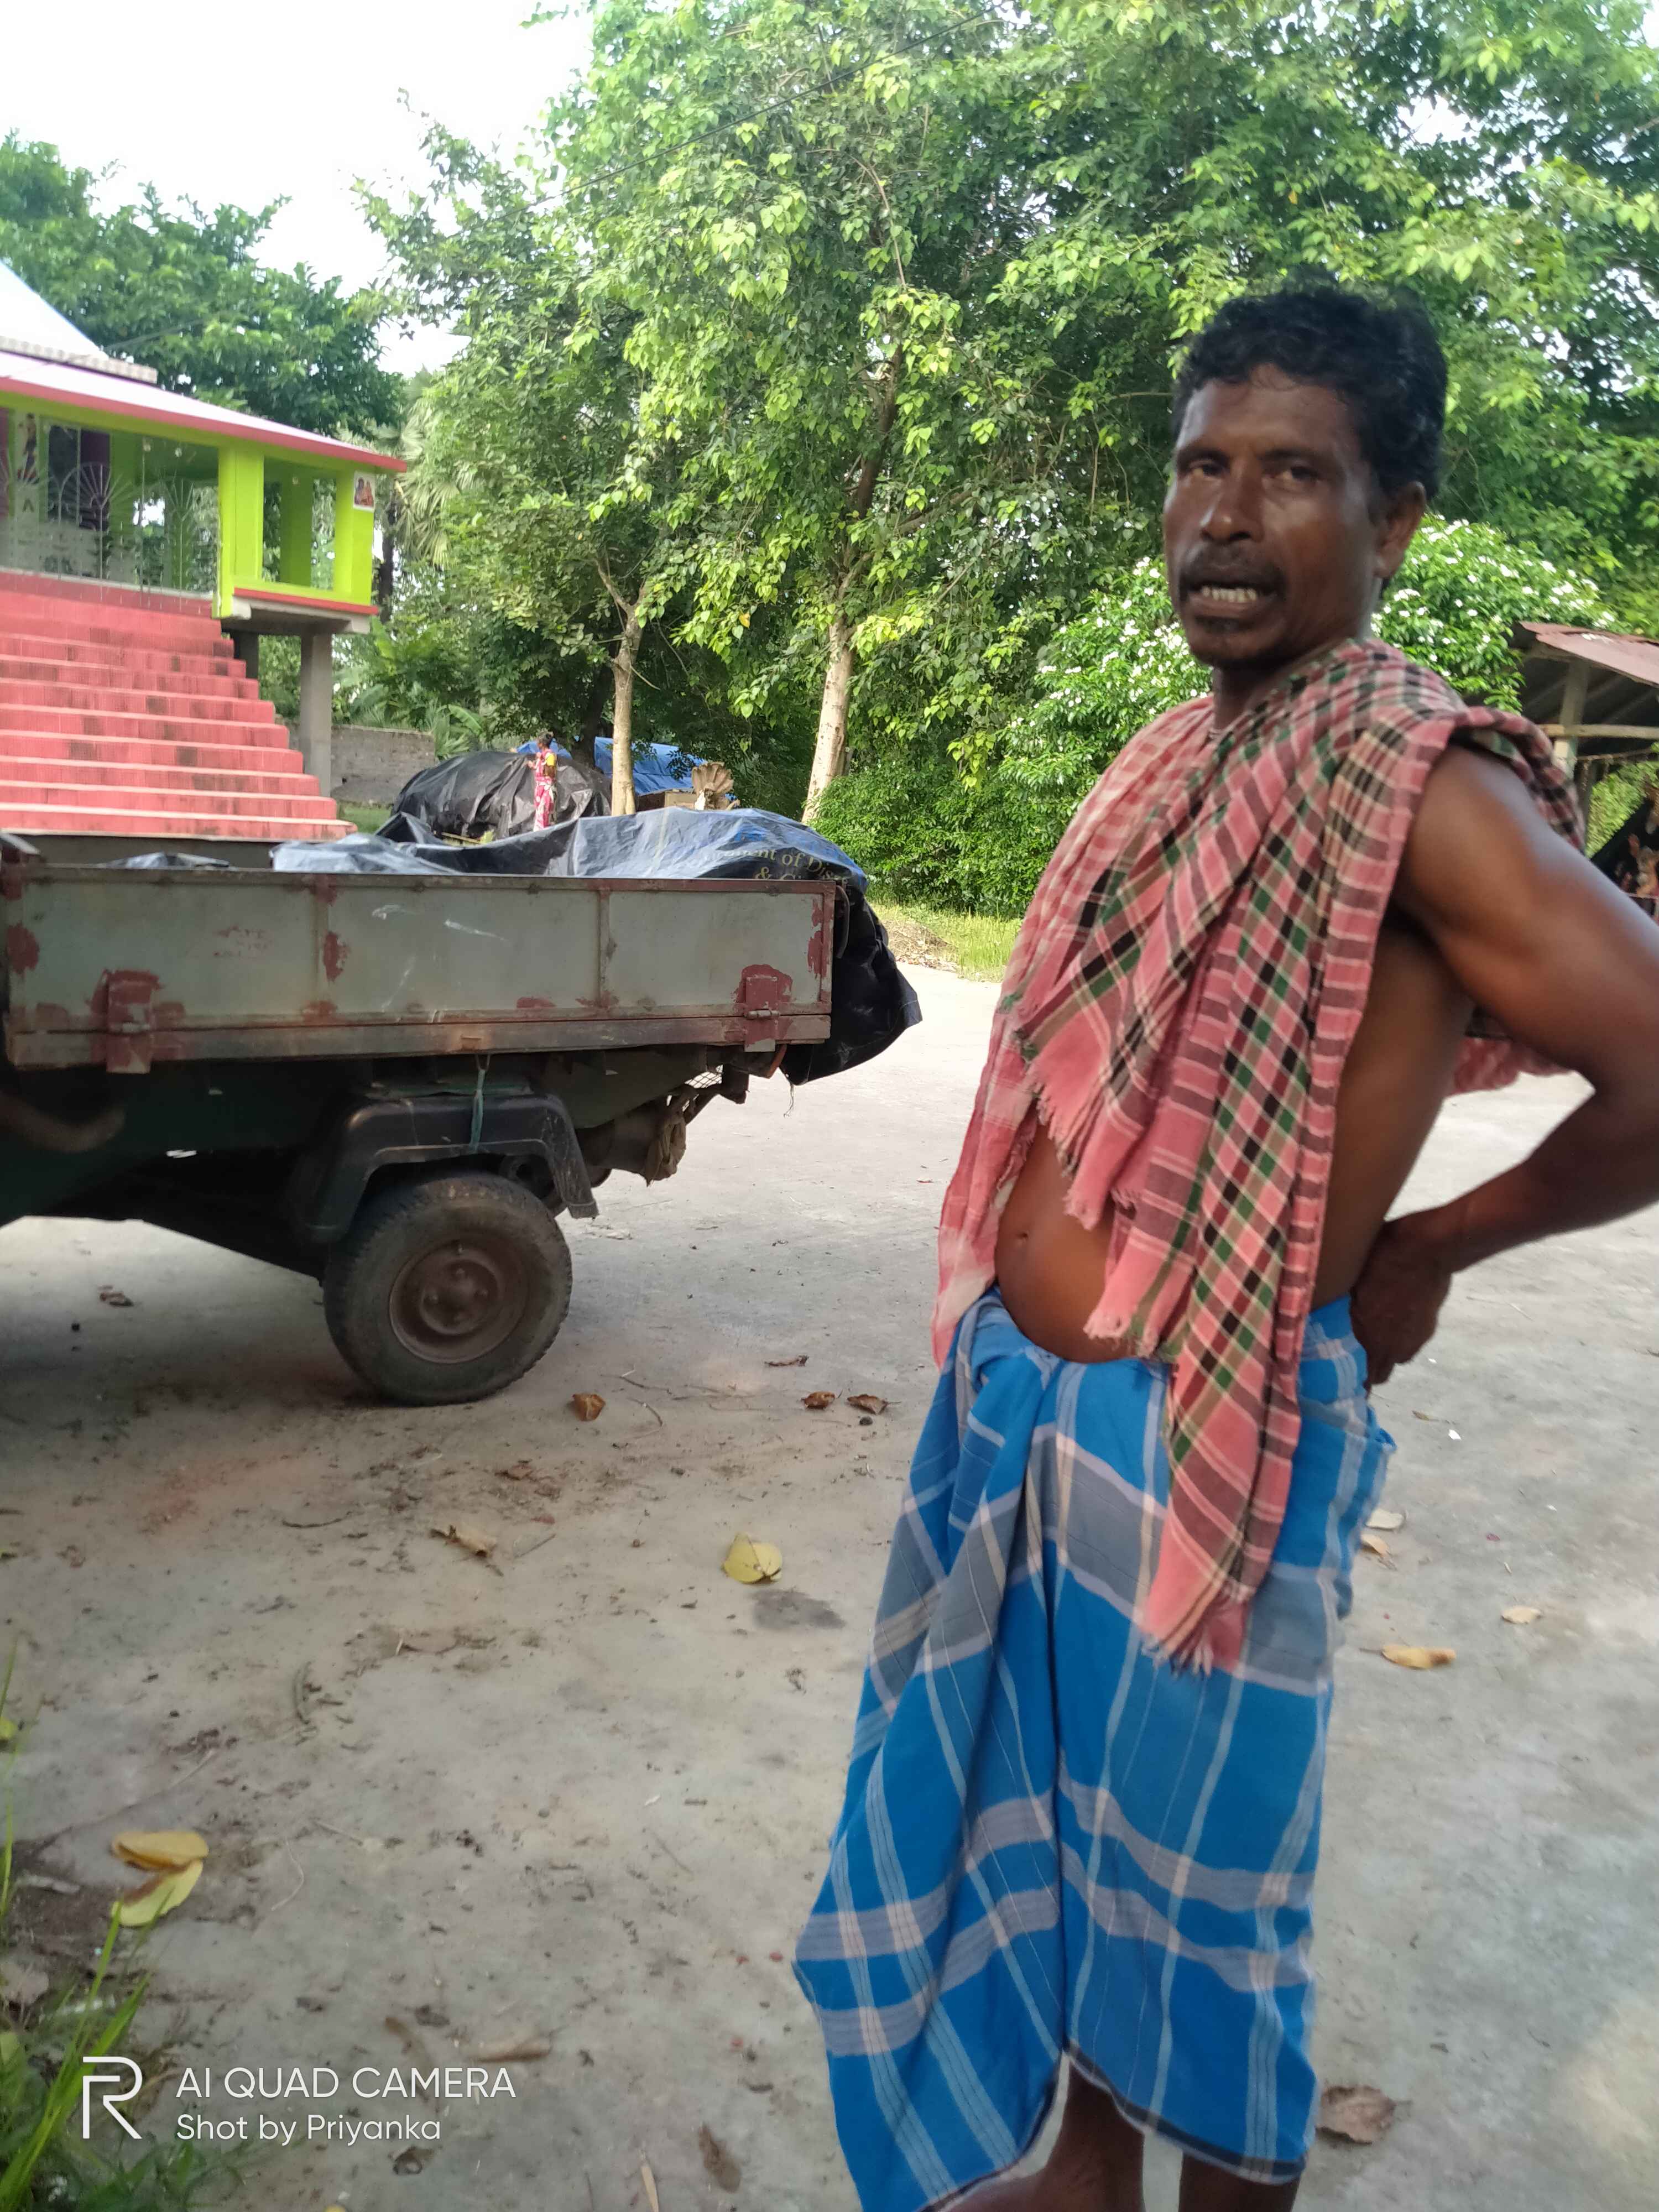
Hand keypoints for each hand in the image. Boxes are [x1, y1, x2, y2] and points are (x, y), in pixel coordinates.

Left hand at [1348, 1213, 1454, 1388]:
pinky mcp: (1431, 1324)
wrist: (1428, 1248)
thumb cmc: (1381, 1259)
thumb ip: (1347, 1309)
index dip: (1356, 1382)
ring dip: (1388, 1351)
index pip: (1366, 1378)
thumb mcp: (1352, 1283)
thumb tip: (1335, 1317)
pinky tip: (1397, 1318)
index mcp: (1370, 1337)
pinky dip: (1403, 1335)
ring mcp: (1416, 1337)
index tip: (1345, 1382)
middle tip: (1358, 1355)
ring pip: (1398, 1356)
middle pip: (1382, 1372)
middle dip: (1370, 1367)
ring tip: (1378, 1334)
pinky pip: (1412, 1340)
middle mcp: (1395, 1345)